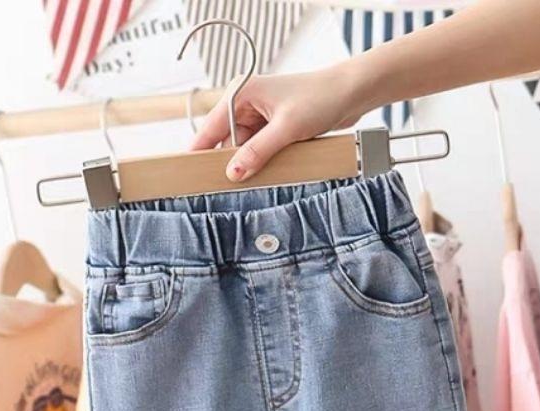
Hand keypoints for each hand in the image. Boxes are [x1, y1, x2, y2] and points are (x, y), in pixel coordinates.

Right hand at [190, 64, 365, 182]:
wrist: (351, 94)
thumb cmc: (320, 99)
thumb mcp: (287, 129)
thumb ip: (257, 152)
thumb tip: (233, 173)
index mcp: (241, 92)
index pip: (210, 127)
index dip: (199, 151)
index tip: (188, 174)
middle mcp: (246, 103)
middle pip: (225, 141)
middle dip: (229, 163)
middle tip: (227, 188)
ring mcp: (259, 117)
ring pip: (242, 149)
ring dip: (249, 164)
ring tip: (257, 177)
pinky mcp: (272, 129)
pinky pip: (258, 151)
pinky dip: (262, 162)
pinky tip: (269, 171)